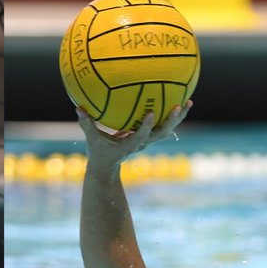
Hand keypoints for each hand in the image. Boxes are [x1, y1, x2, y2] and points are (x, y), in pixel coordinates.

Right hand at [76, 101, 191, 168]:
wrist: (107, 166)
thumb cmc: (98, 152)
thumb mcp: (91, 140)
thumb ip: (86, 124)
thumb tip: (78, 107)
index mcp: (130, 144)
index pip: (140, 135)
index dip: (146, 126)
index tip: (151, 113)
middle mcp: (142, 142)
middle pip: (161, 132)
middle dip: (171, 120)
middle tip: (179, 106)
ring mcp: (148, 140)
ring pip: (167, 130)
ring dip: (178, 118)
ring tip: (188, 102)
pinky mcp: (149, 137)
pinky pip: (163, 126)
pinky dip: (172, 116)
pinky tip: (180, 101)